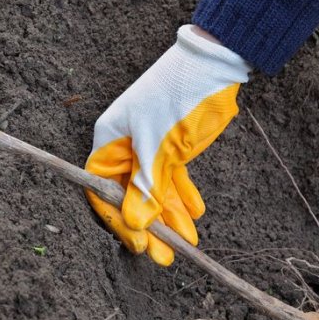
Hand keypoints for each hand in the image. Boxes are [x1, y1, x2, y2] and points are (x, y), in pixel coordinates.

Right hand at [86, 25, 250, 265]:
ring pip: (155, 190)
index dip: (119, 220)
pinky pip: (172, 178)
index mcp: (110, 140)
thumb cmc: (179, 96)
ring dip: (171, 216)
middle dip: (150, 226)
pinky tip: (195, 214)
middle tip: (166, 257)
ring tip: (188, 242)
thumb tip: (136, 224)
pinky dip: (182, 195)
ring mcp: (149, 146)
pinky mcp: (172, 146)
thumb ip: (148, 187)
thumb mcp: (162, 146)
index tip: (140, 243)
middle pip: (131, 195)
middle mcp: (126, 145)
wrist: (215, 63)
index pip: (103, 189)